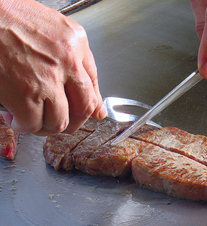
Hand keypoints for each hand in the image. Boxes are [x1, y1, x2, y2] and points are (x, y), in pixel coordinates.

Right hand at [0, 0, 105, 135]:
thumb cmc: (11, 19)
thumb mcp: (55, 31)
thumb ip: (78, 63)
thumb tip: (96, 104)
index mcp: (76, 43)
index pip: (94, 86)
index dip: (93, 107)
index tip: (93, 115)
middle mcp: (67, 60)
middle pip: (84, 109)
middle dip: (73, 122)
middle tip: (60, 121)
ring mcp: (47, 78)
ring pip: (60, 122)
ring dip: (47, 126)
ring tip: (35, 118)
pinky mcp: (25, 92)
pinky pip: (33, 124)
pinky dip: (24, 126)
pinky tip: (16, 117)